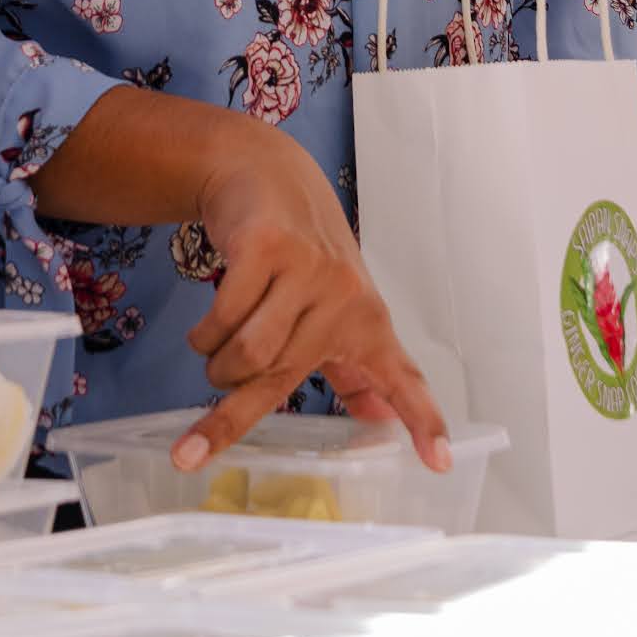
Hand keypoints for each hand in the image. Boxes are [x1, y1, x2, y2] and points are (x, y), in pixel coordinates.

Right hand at [178, 121, 449, 471]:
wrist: (267, 173)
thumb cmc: (303, 253)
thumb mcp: (336, 306)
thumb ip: (354, 365)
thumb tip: (380, 417)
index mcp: (368, 322)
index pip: (402, 377)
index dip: (424, 420)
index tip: (441, 463)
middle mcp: (345, 298)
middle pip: (281, 379)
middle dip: (230, 413)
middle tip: (194, 446)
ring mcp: (307, 270)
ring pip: (250, 353)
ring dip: (218, 366)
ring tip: (212, 356)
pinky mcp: (266, 247)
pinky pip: (225, 316)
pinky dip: (205, 334)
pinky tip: (205, 330)